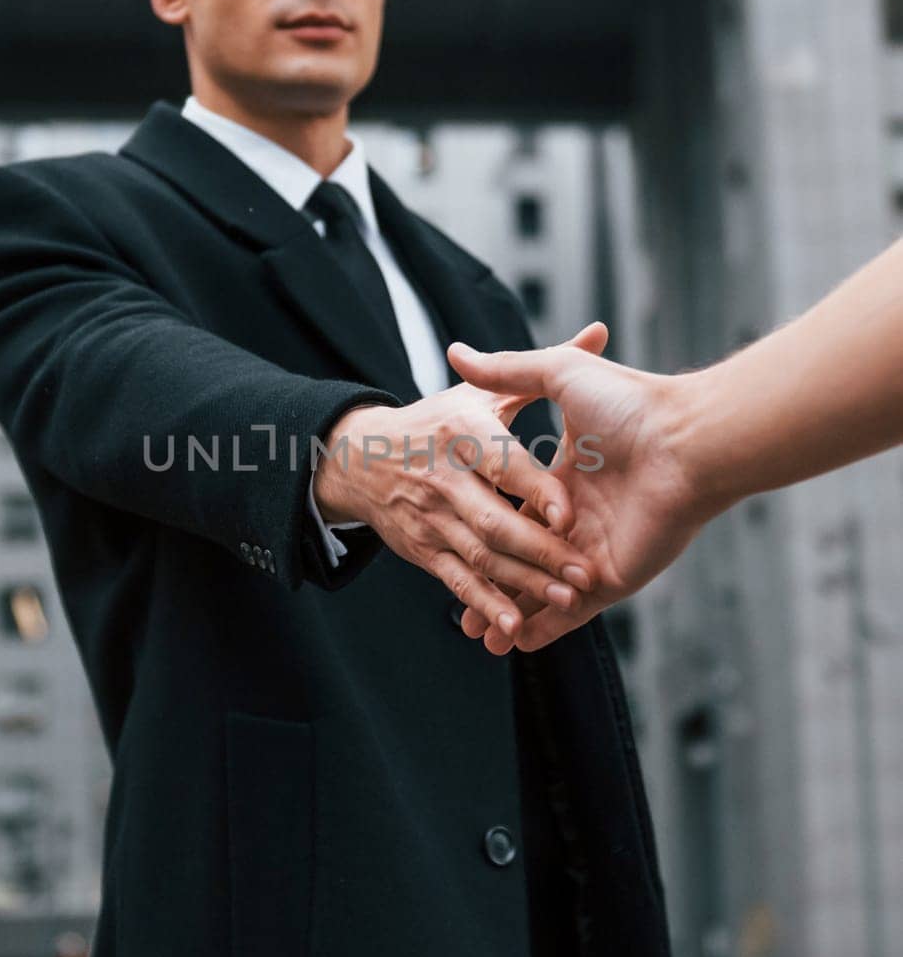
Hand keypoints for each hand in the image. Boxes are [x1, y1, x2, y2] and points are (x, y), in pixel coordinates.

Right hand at [313, 368, 601, 641]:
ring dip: (522, 583)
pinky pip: (457, 582)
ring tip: (562, 599)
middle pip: (496, 520)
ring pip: (482, 557)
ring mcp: (433, 518)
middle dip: (539, 550)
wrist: (358, 452)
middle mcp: (446, 477)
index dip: (536, 490)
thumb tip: (598, 328)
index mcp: (465, 432)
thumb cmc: (438, 417)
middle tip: (580, 570)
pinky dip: (484, 606)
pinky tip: (513, 628)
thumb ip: (538, 364)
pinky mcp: (424, 552)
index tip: (565, 512)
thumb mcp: (479, 392)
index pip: (506, 464)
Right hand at [446, 328, 708, 653]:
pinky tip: (514, 644)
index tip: (445, 531)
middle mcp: (572, 519)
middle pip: (515, 556)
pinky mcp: (606, 579)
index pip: (509, 506)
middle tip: (456, 602)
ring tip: (475, 636)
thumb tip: (456, 351)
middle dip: (488, 582)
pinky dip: (541, 630)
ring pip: (535, 590)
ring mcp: (588, 552)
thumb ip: (508, 369)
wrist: (687, 441)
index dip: (479, 522)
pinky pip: (567, 614)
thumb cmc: (629, 403)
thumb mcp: (559, 376)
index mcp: (559, 479)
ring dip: (504, 612)